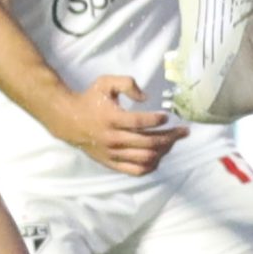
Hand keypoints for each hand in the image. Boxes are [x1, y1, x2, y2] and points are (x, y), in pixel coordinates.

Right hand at [51, 76, 186, 175]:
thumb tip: (146, 97)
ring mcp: (113, 153)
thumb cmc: (90, 99)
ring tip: (173, 141)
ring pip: (145, 158)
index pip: (140, 123)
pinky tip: (159, 156)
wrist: (69, 120)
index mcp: (112, 118)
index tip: (167, 117)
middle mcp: (113, 138)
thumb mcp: (105, 83)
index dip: (156, 120)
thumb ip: (126, 83)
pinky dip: (151, 165)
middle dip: (169, 137)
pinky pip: (136, 170)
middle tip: (183, 131)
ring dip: (163, 151)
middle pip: (148, 143)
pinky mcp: (112, 163)